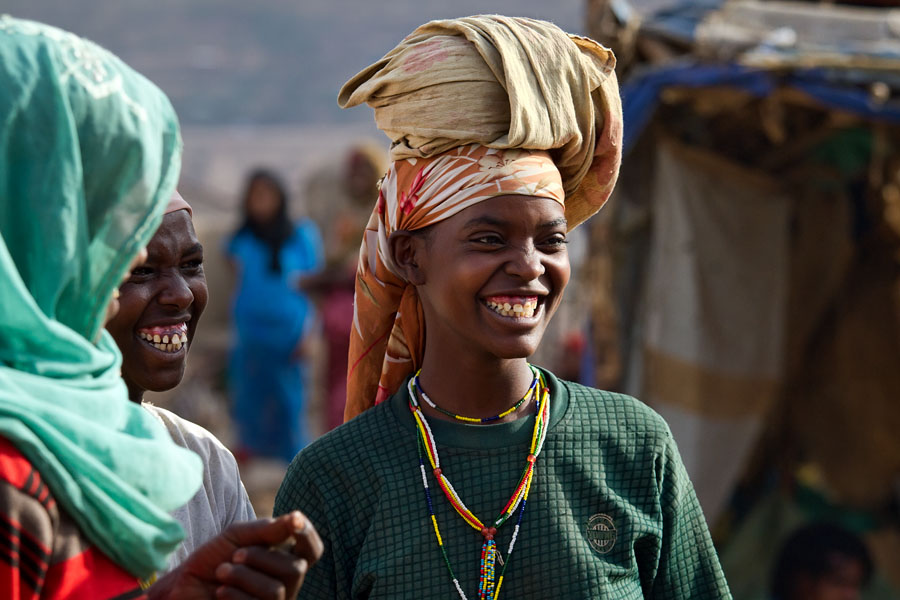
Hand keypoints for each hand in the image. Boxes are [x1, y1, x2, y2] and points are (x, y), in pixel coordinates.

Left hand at [150, 511, 322, 598]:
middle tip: (235, 555)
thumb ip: (267, 529)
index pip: (312, 550)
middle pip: (296, 569)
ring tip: (222, 573)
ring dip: (243, 577)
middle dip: (261, 558)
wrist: (183, 587)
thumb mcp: (238, 536)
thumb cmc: (212, 560)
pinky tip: (220, 592)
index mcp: (284, 558)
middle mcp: (286, 583)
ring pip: (277, 590)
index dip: (308, 536)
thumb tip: (297, 518)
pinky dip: (236, 595)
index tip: (294, 521)